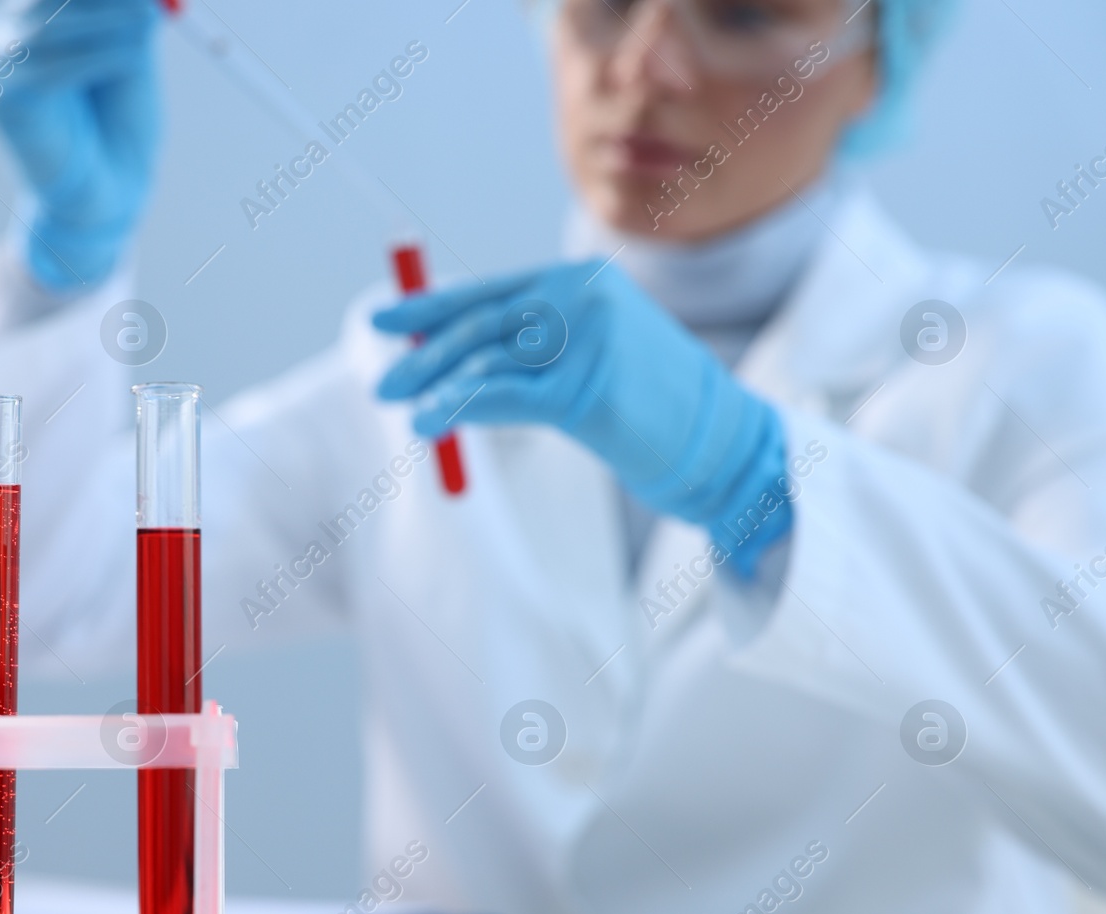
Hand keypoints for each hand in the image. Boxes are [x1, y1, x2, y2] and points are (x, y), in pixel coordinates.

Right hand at [0, 0, 160, 291]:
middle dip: (97, 1)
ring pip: (46, 27)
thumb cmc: (120, 127)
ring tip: (146, 21)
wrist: (107, 194)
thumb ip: (122, 16)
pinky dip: (93, 58)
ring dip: (103, 21)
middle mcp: (2, 41)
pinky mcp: (4, 105)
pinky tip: (131, 56)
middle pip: (42, 2)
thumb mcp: (126, 56)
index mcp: (27, 24)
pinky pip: (48, 70)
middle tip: (145, 2)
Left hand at [373, 261, 792, 574]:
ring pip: (487, 358)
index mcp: (583, 280)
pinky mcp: (584, 389)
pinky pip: (501, 395)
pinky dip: (459, 406)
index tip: (387, 323)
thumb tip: (451, 352)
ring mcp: (586, 340)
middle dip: (425, 353)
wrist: (722, 440)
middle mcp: (583, 298)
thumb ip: (532, 344)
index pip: (493, 291)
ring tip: (402, 405)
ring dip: (436, 384)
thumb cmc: (652, 404)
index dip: (434, 309)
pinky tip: (431, 420)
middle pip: (483, 323)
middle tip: (384, 381)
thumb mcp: (592, 355)